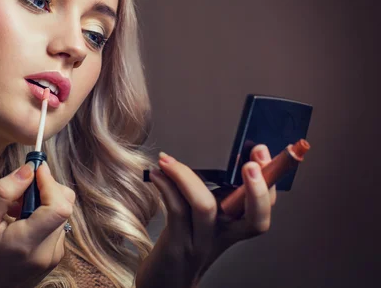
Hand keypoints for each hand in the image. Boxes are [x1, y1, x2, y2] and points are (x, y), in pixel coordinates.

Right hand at [0, 162, 75, 287]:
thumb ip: (3, 194)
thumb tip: (28, 169)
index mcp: (27, 244)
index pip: (59, 207)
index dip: (50, 182)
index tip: (35, 169)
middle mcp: (47, 252)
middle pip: (64, 207)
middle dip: (46, 189)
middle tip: (19, 191)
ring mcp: (54, 257)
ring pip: (62, 214)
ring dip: (43, 202)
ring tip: (14, 210)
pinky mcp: (54, 257)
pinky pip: (57, 225)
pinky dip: (43, 216)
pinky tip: (20, 222)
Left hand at [136, 145, 275, 287]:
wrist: (164, 283)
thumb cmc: (183, 244)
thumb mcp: (206, 221)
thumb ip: (217, 196)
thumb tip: (221, 160)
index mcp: (234, 229)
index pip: (263, 209)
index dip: (268, 182)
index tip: (260, 152)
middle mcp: (223, 238)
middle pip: (254, 219)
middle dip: (257, 188)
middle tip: (249, 162)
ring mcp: (201, 243)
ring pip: (206, 208)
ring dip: (188, 178)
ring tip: (168, 160)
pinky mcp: (177, 246)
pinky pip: (176, 210)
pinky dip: (166, 187)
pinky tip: (157, 174)